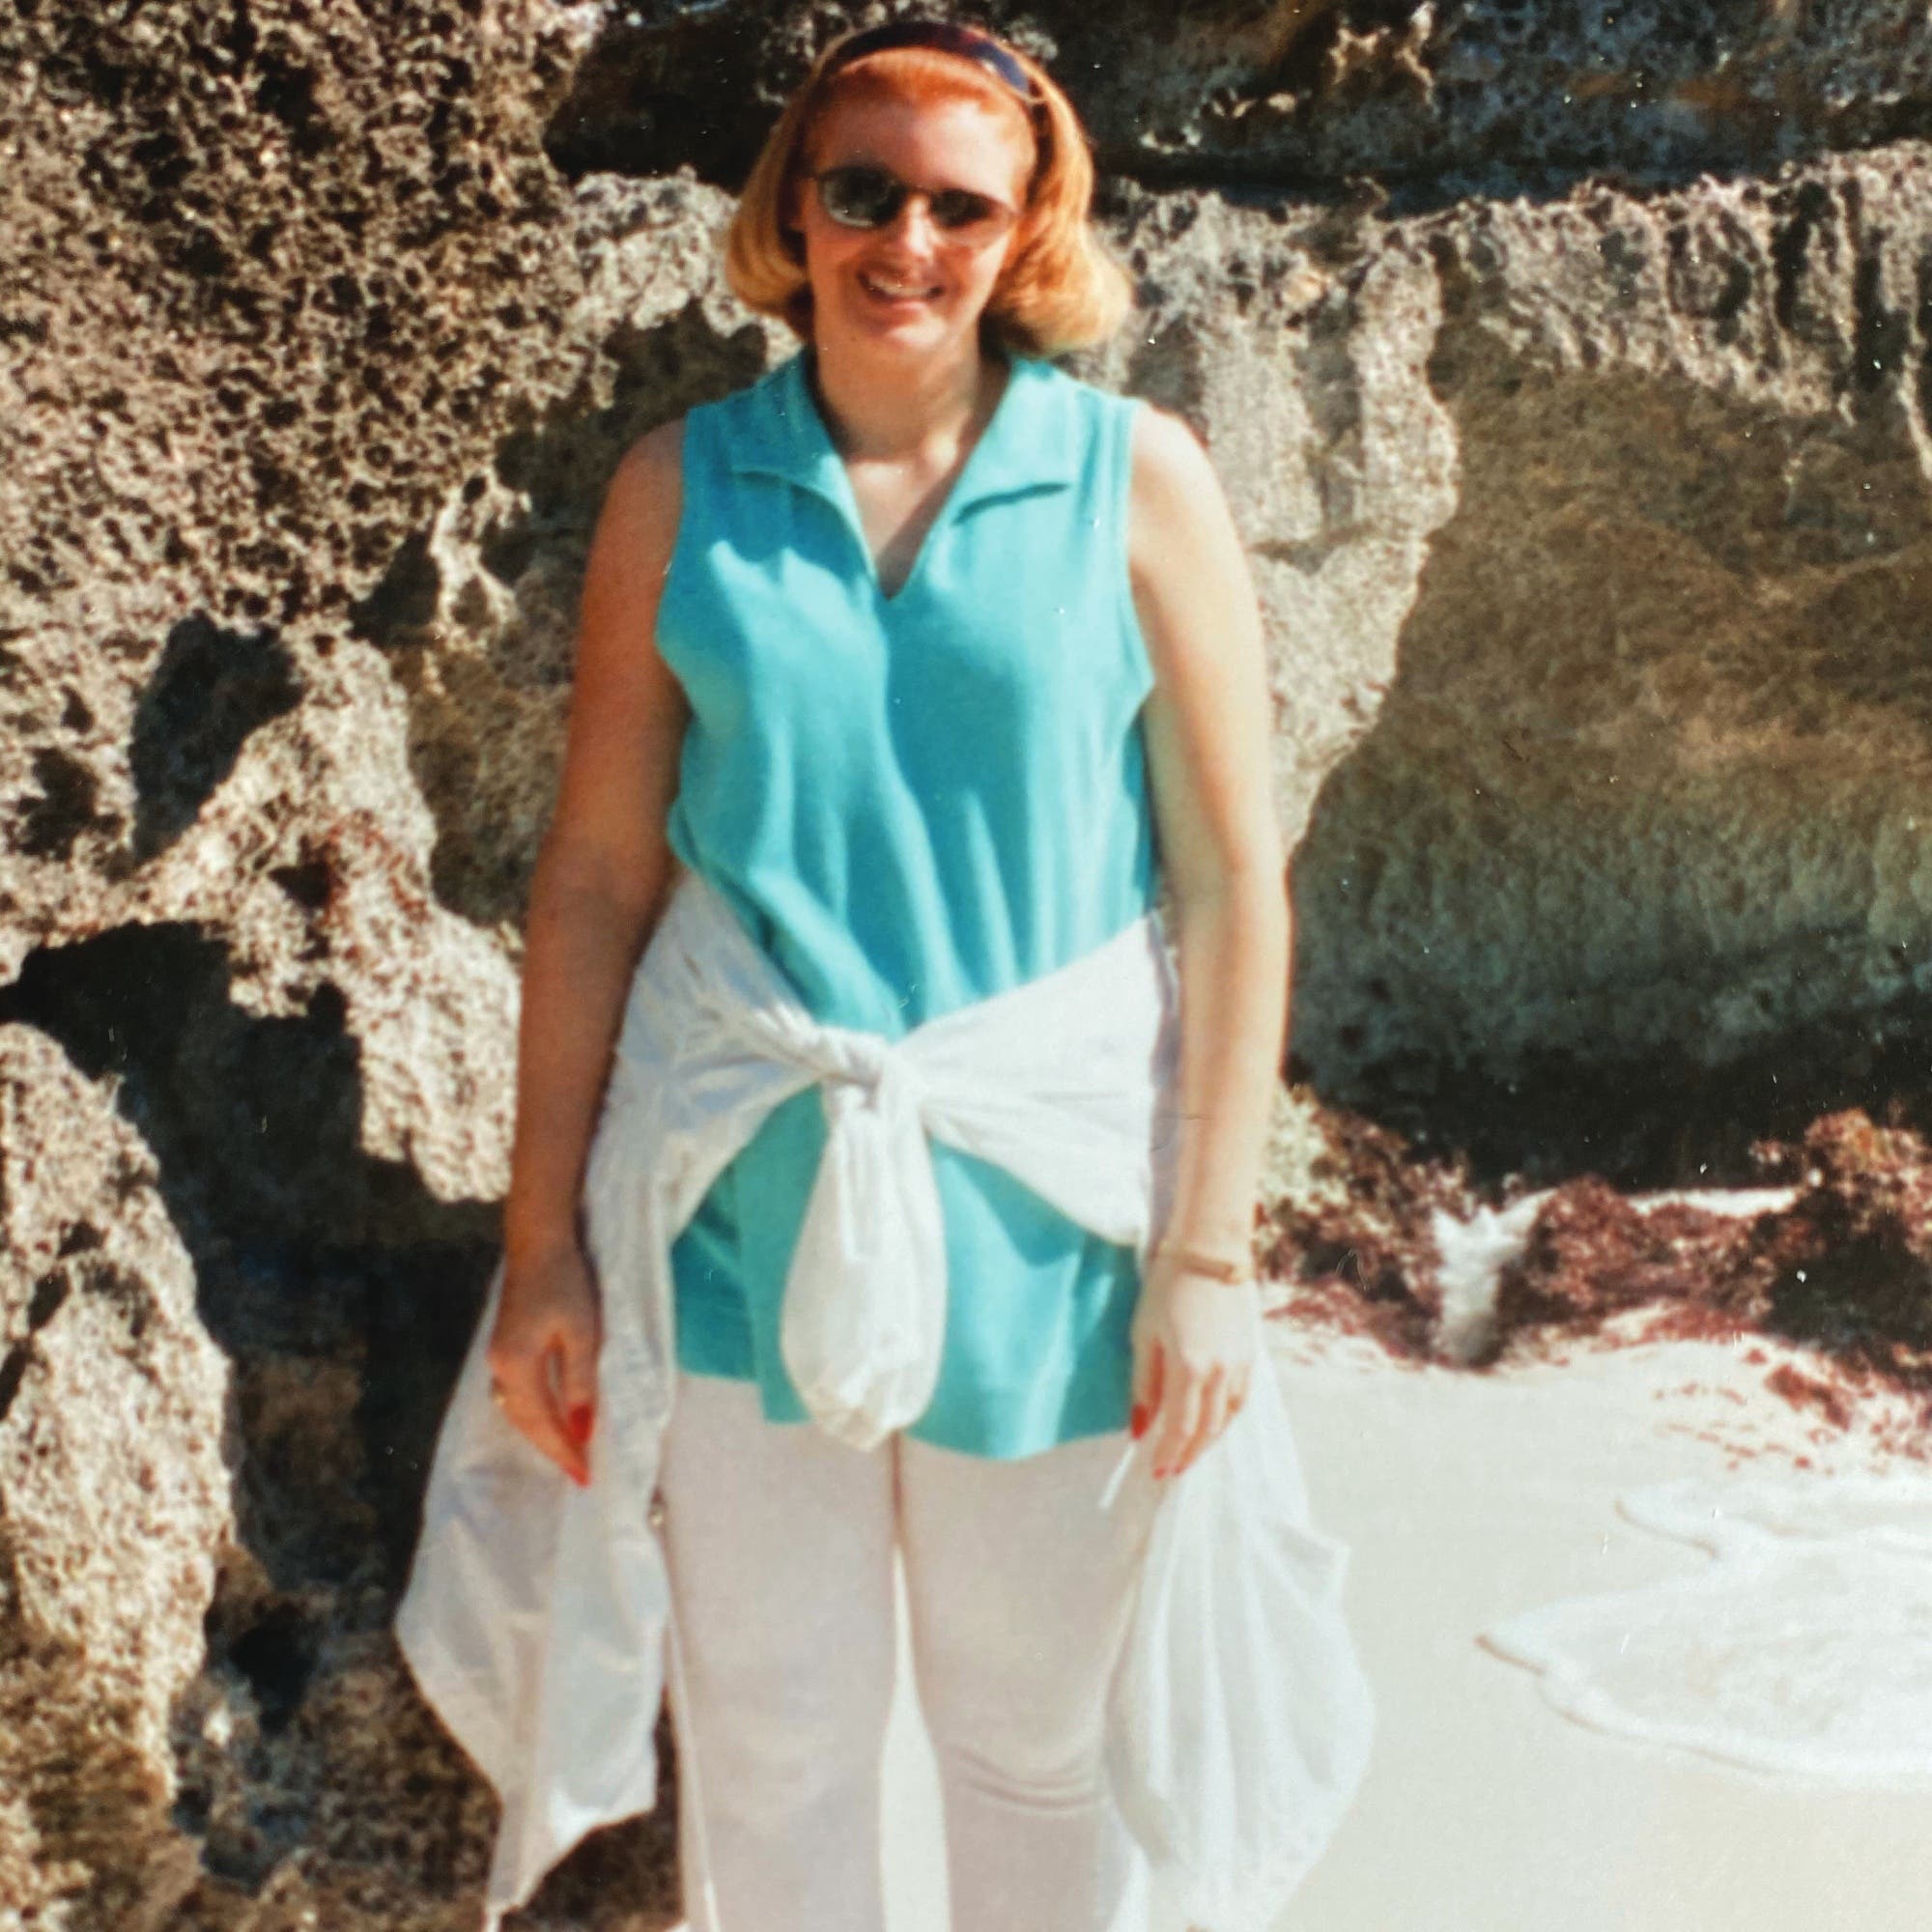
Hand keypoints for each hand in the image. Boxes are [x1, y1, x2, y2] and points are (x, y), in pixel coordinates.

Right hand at [486, 1238, 602, 1486]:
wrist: (539, 1243)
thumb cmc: (566, 1282)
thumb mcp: (582, 1333)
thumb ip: (580, 1382)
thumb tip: (583, 1430)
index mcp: (517, 1365)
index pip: (543, 1422)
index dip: (565, 1451)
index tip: (586, 1478)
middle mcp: (500, 1366)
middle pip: (525, 1422)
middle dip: (553, 1449)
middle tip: (580, 1474)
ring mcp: (498, 1356)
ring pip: (518, 1410)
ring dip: (543, 1433)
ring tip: (568, 1453)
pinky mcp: (504, 1346)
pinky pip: (518, 1394)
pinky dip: (535, 1413)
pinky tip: (551, 1418)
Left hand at [1129, 1251, 1258, 1479]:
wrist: (1209, 1251)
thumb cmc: (1167, 1288)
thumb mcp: (1143, 1334)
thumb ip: (1144, 1385)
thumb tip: (1139, 1427)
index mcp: (1189, 1368)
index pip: (1179, 1429)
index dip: (1167, 1454)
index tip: (1155, 1472)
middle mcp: (1220, 1373)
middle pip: (1206, 1430)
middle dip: (1188, 1455)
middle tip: (1171, 1470)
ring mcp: (1240, 1364)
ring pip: (1227, 1418)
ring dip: (1209, 1440)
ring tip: (1190, 1452)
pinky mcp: (1250, 1353)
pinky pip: (1241, 1399)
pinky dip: (1226, 1418)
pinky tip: (1214, 1422)